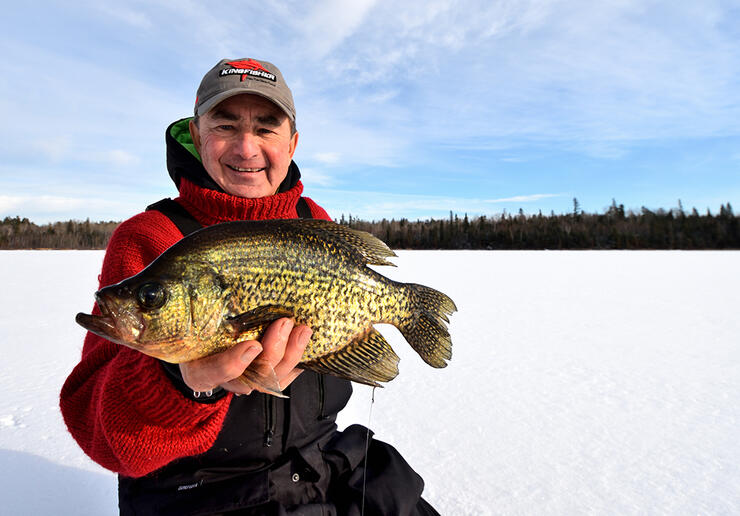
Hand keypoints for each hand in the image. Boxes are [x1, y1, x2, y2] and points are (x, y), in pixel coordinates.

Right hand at [179, 318, 311, 394]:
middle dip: (274, 350)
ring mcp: (247, 381)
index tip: (252, 345)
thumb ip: (197, 307)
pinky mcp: (265, 378)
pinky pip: (285, 377)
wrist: (201, 344)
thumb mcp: (188, 321)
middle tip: (284, 323)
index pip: (214, 372)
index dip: (233, 363)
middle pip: (253, 376)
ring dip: (291, 354)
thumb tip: (204, 272)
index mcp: (200, 370)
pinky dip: (298, 362)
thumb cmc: (195, 329)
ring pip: (273, 378)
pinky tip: (306, 344)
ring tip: (302, 330)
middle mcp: (226, 381)